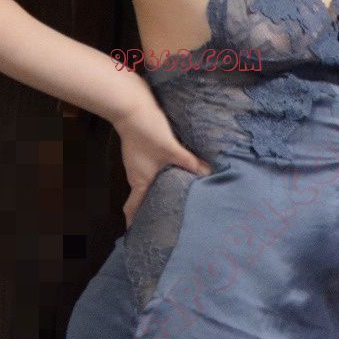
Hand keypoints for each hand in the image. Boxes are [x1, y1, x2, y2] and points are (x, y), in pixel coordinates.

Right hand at [112, 85, 212, 228]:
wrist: (130, 103)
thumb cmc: (146, 130)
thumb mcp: (171, 149)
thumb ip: (190, 162)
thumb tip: (209, 173)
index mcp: (139, 181)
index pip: (133, 207)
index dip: (133, 222)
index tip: (136, 234)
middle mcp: (135, 175)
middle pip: (143, 198)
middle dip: (152, 210)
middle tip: (165, 222)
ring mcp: (137, 163)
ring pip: (147, 184)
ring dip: (157, 193)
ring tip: (173, 202)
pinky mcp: (141, 152)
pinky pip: (150, 171)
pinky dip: (159, 178)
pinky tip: (172, 177)